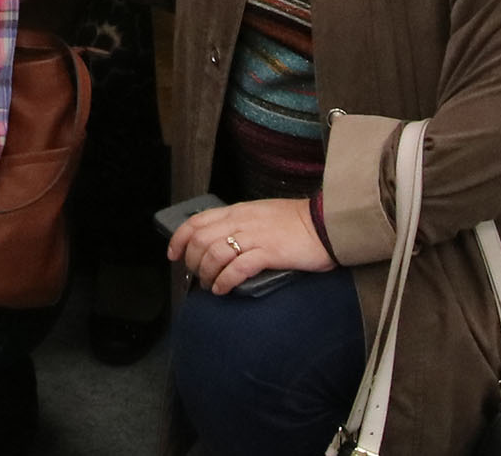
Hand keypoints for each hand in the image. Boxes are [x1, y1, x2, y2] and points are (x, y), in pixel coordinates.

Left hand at [169, 196, 332, 296]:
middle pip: (200, 240)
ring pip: (214, 254)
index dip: (179, 239)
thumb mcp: (261, 214)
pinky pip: (237, 268)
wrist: (327, 223)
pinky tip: (224, 289)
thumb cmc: (297, 222)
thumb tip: (221, 242)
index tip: (174, 255)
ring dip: (206, 274)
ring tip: (210, 286)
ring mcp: (254, 236)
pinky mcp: (269, 253)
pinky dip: (225, 281)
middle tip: (198, 276)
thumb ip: (240, 224)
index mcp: (237, 211)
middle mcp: (241, 221)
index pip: (196, 221)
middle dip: (192, 262)